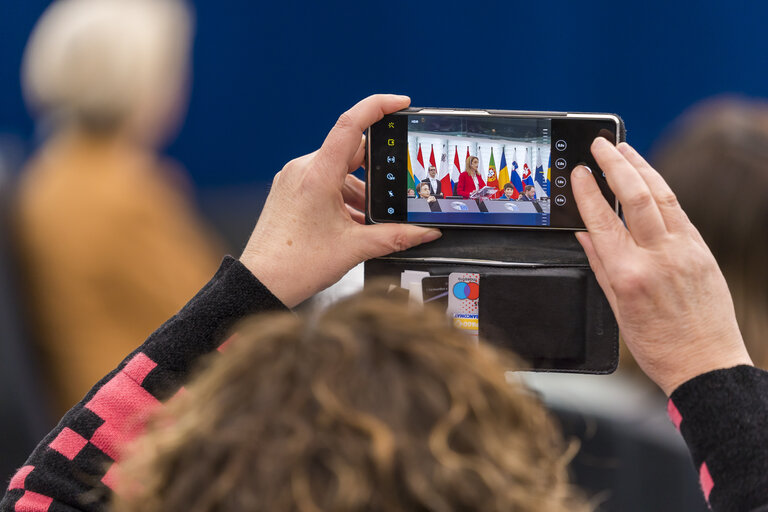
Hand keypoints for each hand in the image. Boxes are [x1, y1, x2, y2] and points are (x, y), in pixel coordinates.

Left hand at [240, 95, 441, 307]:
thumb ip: (395, 237)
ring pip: (338, 174)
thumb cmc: (294, 266)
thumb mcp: (354, 249)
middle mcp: (302, 170)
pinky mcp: (289, 192)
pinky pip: (324, 184)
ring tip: (368, 225)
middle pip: (350, 154)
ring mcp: (293, 180)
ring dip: (359, 194)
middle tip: (393, 195)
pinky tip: (352, 225)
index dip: (378, 107)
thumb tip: (425, 232)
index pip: (351, 125)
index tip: (401, 103)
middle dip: (376, 175)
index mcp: (317, 175)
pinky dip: (343, 199)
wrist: (260, 283)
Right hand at [572, 138, 751, 394]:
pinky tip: (650, 180)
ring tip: (625, 150)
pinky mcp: (703, 251)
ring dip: (641, 168)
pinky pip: (680, 212)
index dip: (587, 192)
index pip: (602, 221)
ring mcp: (685, 251)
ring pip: (662, 196)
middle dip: (616, 164)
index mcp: (629, 275)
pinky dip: (662, 191)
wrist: (706, 364)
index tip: (578, 172)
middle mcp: (658, 258)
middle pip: (636, 197)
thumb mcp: (617, 308)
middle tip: (601, 144)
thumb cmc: (659, 345)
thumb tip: (585, 235)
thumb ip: (601, 265)